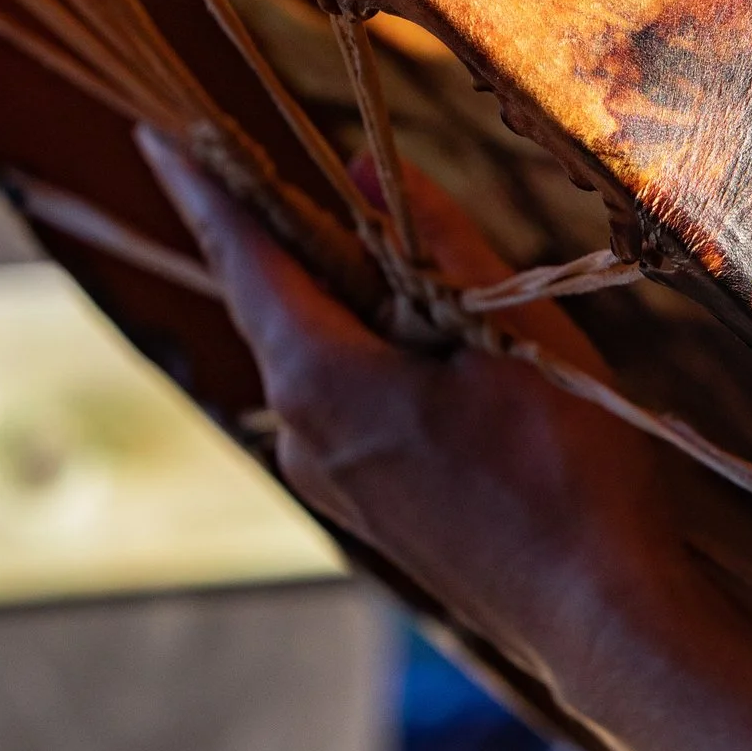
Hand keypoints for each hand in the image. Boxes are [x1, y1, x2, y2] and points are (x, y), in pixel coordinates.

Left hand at [136, 127, 692, 677]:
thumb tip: (366, 168)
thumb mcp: (512, 326)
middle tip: (258, 160)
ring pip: (313, 352)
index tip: (154, 137)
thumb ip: (437, 240)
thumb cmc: (567, 467)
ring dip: (339, 293)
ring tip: (385, 244)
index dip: (204, 190)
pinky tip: (425, 334)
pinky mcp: (366, 502)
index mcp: (324, 381)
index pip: (246, 258)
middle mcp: (303, 434)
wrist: (598, 613)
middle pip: (275, 303)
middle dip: (275, 231)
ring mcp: (330, 478)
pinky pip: (342, 398)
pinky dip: (364, 347)